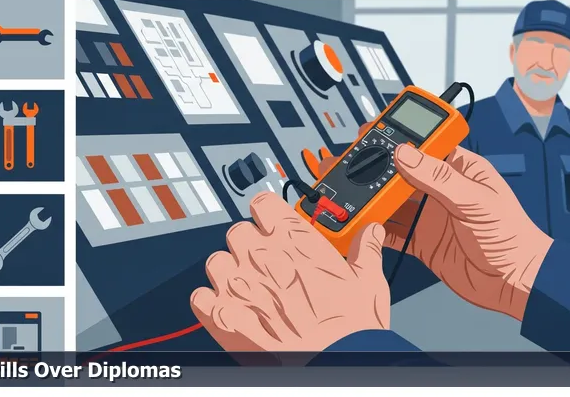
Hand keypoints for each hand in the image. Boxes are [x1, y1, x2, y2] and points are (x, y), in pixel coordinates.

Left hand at [191, 192, 389, 351]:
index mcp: (295, 240)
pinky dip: (210, 303)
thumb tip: (370, 232)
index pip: (262, 203)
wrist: (332, 366)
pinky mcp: (222, 316)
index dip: (267, 213)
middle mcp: (262, 256)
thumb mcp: (368, 282)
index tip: (271, 223)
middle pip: (237, 232)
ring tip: (246, 288)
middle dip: (249, 245)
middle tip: (265, 264)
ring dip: (228, 272)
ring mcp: (238, 285)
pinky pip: (199, 297)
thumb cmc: (350, 328)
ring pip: (216, 261)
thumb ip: (365, 251)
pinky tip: (229, 310)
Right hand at [318, 124, 552, 320]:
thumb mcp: (477, 200)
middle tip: (344, 163)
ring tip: (342, 192)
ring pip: (390, 202)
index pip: (422, 145)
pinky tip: (357, 224)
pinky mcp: (421, 242)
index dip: (395, 138)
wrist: (517, 283)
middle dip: (371, 168)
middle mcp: (439, 190)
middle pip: (398, 173)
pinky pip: (391, 232)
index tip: (369, 133)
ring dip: (368, 198)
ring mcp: (428, 216)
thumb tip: (404, 154)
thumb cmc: (512, 236)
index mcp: (458, 169)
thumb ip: (439, 178)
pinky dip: (373, 229)